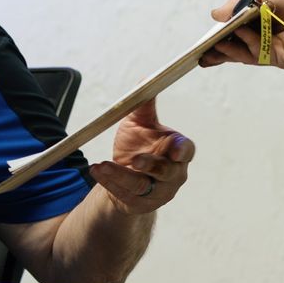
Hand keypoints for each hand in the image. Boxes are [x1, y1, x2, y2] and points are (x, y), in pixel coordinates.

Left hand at [89, 99, 193, 213]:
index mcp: (177, 151)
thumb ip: (144, 105)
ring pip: (141, 185)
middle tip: (134, 159)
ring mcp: (158, 192)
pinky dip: (109, 181)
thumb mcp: (140, 124)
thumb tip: (147, 79)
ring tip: (102, 166)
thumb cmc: (138, 146)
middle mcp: (173, 174)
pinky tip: (96, 170)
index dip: (183, 151)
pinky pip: (124, 193)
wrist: (123, 177)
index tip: (175, 150)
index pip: (187, 151)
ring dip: (121, 175)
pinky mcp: (140, 203)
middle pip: (166, 172)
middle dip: (151, 165)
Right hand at [199, 0, 283, 70]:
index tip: (204, 41)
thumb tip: (215, 15)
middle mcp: (266, 37)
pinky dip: (245, 44)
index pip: (235, 32)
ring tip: (213, 46)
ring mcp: (272, 49)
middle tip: (200, 53)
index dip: (219, 37)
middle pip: (236, 48)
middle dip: (218, 51)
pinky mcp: (281, 58)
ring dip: (227, 51)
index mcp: (261, 21)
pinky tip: (237, 35)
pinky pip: (257, 54)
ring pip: (243, 54)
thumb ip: (237, 5)